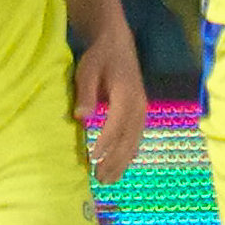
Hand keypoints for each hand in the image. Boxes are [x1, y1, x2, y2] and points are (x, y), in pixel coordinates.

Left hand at [76, 27, 147, 181]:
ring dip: (122, 163)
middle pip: (128, 139)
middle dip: (114, 161)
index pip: (117, 124)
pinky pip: (136, 139)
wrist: (117, 44)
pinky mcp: (140, 114)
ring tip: (108, 181)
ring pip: (134, 142)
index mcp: (126, 95)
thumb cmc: (99, 57)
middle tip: (99, 179)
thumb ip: (86, 93)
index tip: (94, 159)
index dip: (106, 143)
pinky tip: (120, 167)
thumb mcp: (87, 70)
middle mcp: (138, 106)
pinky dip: (128, 155)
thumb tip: (82, 117)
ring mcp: (142, 111)